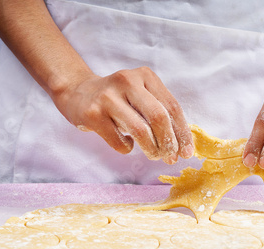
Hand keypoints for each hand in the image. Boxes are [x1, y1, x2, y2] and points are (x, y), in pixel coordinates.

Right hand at [53, 66, 193, 163]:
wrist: (77, 93)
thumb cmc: (117, 99)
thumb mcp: (140, 94)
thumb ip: (160, 111)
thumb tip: (182, 145)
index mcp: (145, 76)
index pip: (172, 106)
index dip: (182, 133)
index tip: (187, 152)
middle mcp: (127, 81)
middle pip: (159, 117)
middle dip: (169, 143)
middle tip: (170, 157)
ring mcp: (108, 97)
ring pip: (140, 131)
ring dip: (152, 149)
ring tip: (153, 155)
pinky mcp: (93, 114)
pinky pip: (119, 141)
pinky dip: (128, 148)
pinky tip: (128, 144)